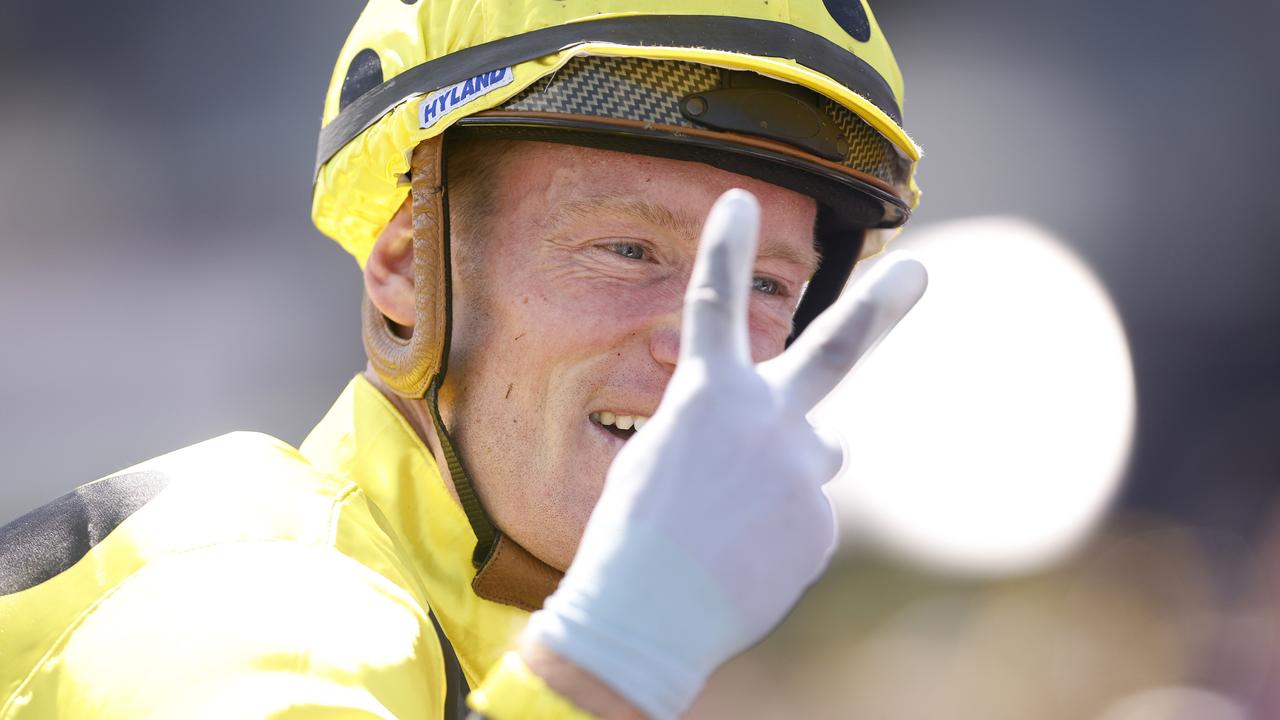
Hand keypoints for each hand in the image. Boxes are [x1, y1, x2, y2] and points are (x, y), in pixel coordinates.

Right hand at [522, 190, 926, 718]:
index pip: (713, 304)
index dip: (724, 249)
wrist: (648, 613)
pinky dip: (780, 535)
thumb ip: (737, 434)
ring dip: (792, 471)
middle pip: (832, 350)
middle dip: (879, 304)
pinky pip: (808, 517)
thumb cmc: (636, 536)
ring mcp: (801, 470)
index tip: (737, 199)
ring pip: (818, 455)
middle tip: (920, 271)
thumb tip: (831, 440)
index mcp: (704, 394)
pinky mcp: (821, 524)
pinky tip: (744, 560)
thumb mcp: (662, 462)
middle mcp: (764, 418)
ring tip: (739, 516)